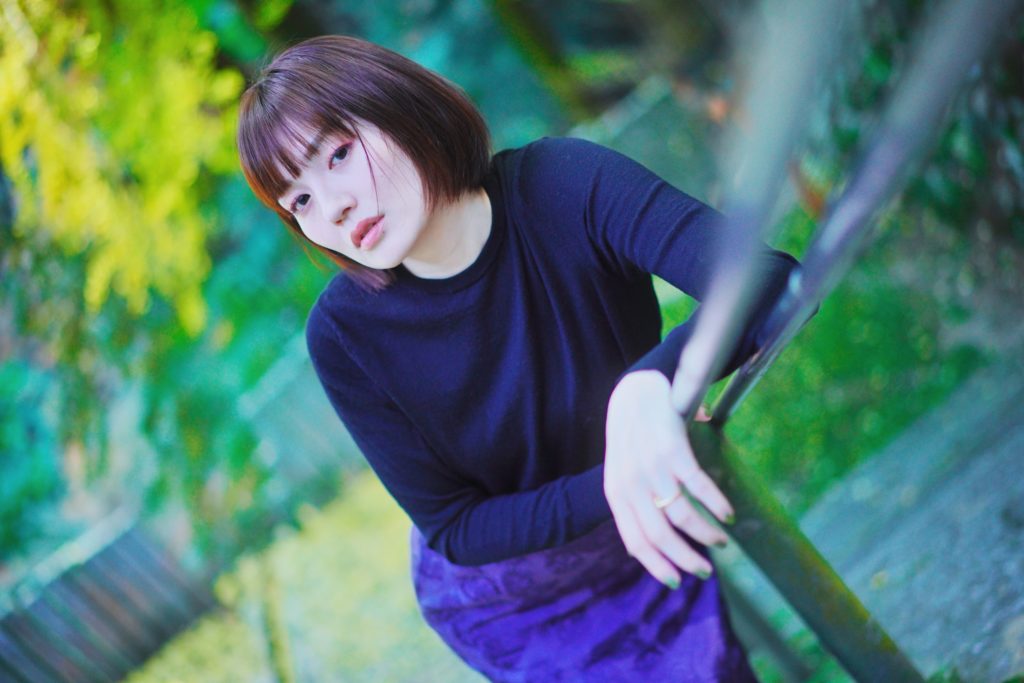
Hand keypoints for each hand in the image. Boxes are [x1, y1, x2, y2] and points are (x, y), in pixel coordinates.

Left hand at [603, 370, 733, 587]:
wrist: (635, 392)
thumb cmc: (630, 437)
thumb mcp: (621, 472)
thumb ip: (634, 503)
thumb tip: (658, 541)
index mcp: (616, 494)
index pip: (636, 542)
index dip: (658, 567)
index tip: (677, 581)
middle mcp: (632, 485)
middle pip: (661, 536)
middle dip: (686, 560)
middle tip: (705, 571)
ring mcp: (652, 468)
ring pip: (683, 517)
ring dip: (706, 535)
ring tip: (721, 541)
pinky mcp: (673, 451)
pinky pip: (699, 487)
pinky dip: (717, 505)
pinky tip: (728, 514)